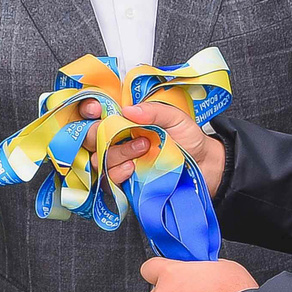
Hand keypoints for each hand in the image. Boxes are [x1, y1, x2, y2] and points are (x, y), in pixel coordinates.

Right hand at [80, 96, 224, 191]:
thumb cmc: (189, 140)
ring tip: (143, 149)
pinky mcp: (122, 182)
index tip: (96, 110)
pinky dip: (118, 172)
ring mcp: (117, 162)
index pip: (93, 112)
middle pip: (89, 136)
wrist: (204, 167)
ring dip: (117, 153)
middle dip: (100, 133)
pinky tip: (133, 168)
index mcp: (124, 120)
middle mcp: (116, 140)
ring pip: (97, 158)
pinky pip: (107, 179)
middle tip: (126, 132)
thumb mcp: (176, 119)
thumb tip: (128, 110)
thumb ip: (155, 111)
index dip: (87, 109)